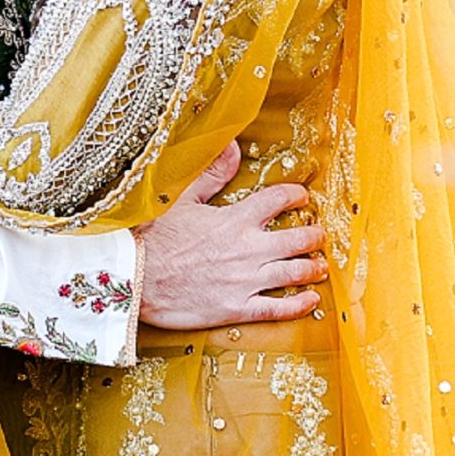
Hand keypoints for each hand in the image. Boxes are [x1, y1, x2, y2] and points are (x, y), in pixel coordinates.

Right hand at [134, 143, 327, 329]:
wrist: (133, 277)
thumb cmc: (152, 238)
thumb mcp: (182, 199)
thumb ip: (212, 175)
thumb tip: (231, 147)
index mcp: (235, 219)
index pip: (277, 200)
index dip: (295, 195)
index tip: (302, 197)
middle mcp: (248, 248)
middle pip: (297, 239)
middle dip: (314, 235)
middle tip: (320, 234)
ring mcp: (246, 280)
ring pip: (294, 272)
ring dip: (313, 267)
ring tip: (321, 265)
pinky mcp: (238, 307)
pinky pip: (278, 308)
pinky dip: (299, 304)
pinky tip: (310, 299)